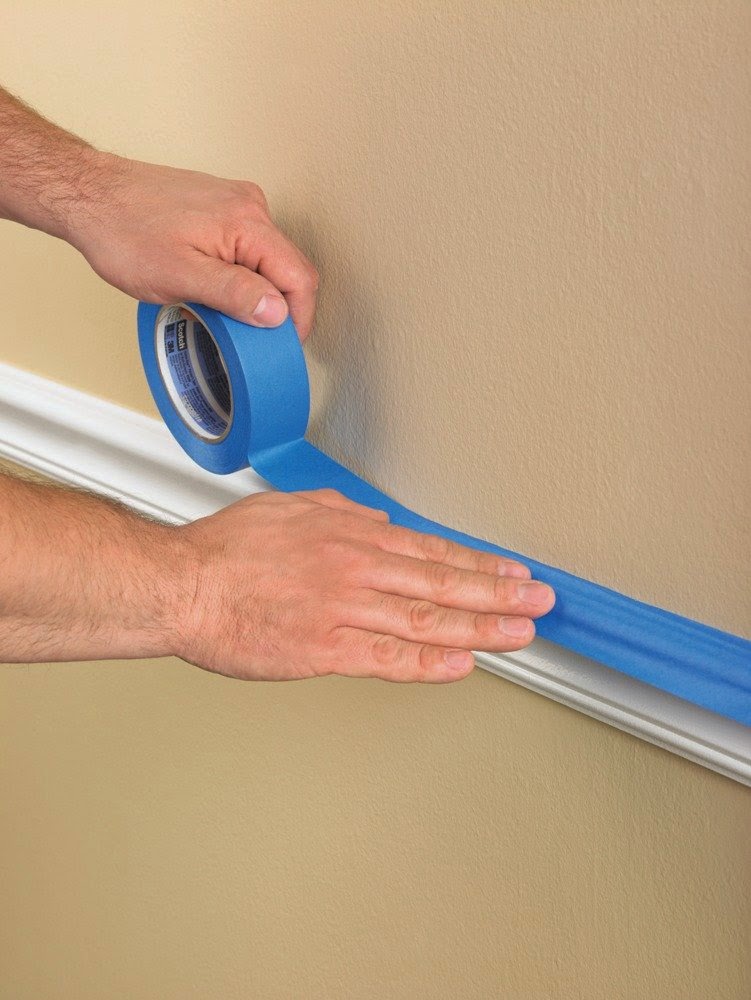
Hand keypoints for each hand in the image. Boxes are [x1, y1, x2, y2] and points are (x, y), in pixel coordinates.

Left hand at [68, 152, 318, 337]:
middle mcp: (250, 205)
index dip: (298, 319)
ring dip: (257, 291)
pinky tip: (214, 286)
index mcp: (247, 221)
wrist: (88, 194)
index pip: (300, 278)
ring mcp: (236, 202)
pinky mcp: (221, 205)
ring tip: (226, 312)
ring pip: (269, 259)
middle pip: (288, 268)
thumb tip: (277, 312)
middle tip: (253, 339)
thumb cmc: (123, 231)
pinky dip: (242, 273)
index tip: (283, 346)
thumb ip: (234, 293)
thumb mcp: (180, 276)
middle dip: (277, 307)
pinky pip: (249, 246)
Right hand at [175, 489, 555, 682]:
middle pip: (443, 583)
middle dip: (500, 594)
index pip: (433, 551)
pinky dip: (428, 663)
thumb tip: (381, 522)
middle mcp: (357, 570)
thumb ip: (342, 514)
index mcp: (351, 536)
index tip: (514, 573)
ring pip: (426, 620)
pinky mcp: (323, 651)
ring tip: (521, 634)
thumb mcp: (290, 508)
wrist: (183, 585)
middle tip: (541, 601)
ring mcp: (343, 611)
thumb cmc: (228, 549)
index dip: (480, 564)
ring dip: (481, 628)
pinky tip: (462, 665)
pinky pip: (387, 659)